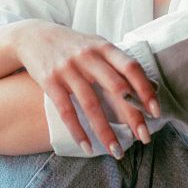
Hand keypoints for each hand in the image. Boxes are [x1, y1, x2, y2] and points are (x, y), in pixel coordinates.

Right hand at [13, 21, 159, 156]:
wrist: (32, 36)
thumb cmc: (72, 45)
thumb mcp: (95, 44)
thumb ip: (116, 62)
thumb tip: (146, 87)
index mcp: (103, 47)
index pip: (131, 68)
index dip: (145, 90)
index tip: (155, 112)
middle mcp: (88, 56)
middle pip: (116, 89)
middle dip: (132, 116)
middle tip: (144, 138)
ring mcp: (68, 69)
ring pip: (91, 105)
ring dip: (106, 131)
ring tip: (116, 151)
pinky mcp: (50, 81)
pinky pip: (66, 111)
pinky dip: (78, 131)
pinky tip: (87, 147)